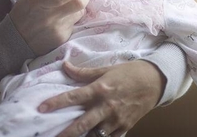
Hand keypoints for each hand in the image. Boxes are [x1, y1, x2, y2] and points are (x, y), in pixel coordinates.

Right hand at [9, 0, 89, 54]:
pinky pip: (73, 24)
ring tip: (71, 3)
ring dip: (78, 7)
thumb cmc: (21, 15)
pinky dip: (71, 18)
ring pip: (78, 14)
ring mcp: (58, 29)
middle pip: (77, 6)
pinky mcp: (62, 38)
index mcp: (40, 4)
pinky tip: (62, 18)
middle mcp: (51, 17)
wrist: (16, 42)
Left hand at [38, 60, 164, 136]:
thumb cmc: (129, 73)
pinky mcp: (125, 127)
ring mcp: (116, 119)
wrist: (155, 81)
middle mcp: (106, 106)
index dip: (56, 103)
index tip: (41, 108)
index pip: (73, 97)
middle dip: (66, 133)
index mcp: (100, 89)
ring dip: (84, 136)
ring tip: (72, 136)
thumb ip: (84, 73)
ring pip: (95, 134)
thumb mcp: (106, 69)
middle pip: (82, 124)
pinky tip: (94, 135)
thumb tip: (65, 66)